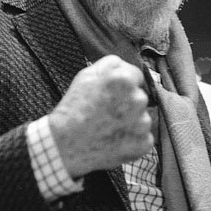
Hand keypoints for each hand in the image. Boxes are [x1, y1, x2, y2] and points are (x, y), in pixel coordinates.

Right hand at [48, 55, 152, 177]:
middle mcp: (138, 98)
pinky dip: (133, 141)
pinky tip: (115, 141)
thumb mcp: (86, 75)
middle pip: (140, 97)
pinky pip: (144, 138)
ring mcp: (143, 122)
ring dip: (131, 123)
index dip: (123, 86)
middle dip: (128, 104)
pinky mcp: (144, 142)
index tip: (112, 96)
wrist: (66, 144)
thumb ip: (111, 65)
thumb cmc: (73, 110)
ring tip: (109, 129)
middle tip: (107, 114)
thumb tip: (125, 65)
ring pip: (142, 118)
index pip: (136, 76)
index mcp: (124, 79)